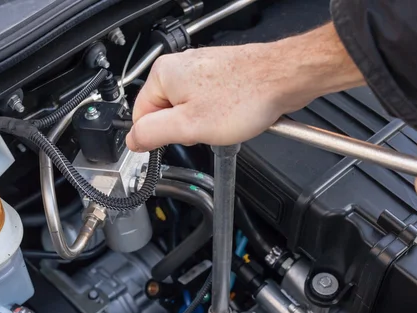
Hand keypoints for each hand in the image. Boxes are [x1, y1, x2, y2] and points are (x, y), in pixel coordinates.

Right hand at [125, 24, 364, 151]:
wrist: (284, 78)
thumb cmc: (245, 96)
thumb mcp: (190, 126)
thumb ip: (153, 134)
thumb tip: (132, 140)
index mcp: (164, 75)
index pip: (141, 115)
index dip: (159, 135)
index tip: (178, 140)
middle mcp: (181, 67)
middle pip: (167, 112)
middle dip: (186, 128)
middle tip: (208, 129)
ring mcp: (202, 70)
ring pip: (191, 110)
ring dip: (205, 123)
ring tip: (225, 120)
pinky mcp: (221, 75)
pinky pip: (210, 103)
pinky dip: (221, 113)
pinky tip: (234, 114)